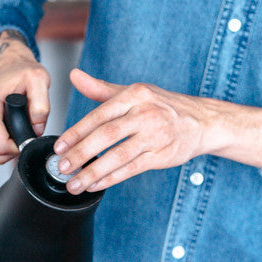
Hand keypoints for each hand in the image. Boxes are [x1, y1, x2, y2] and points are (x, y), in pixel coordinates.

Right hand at [0, 31, 49, 164]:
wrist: (8, 68)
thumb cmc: (22, 75)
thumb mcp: (39, 81)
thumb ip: (42, 105)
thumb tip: (36, 128)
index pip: (0, 146)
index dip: (17, 147)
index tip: (26, 135)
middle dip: (11, 150)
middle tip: (20, 132)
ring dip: (3, 151)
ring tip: (11, 131)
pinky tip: (2, 135)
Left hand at [55, 69, 261, 192]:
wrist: (202, 121)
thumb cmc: (163, 106)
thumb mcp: (135, 92)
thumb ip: (101, 89)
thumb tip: (73, 76)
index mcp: (135, 95)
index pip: (100, 114)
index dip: (77, 132)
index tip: (59, 147)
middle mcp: (145, 113)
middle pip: (107, 135)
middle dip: (81, 153)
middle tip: (61, 167)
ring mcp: (155, 136)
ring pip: (119, 155)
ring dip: (93, 171)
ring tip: (74, 183)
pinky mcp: (162, 155)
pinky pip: (132, 168)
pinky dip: (112, 178)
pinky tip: (95, 184)